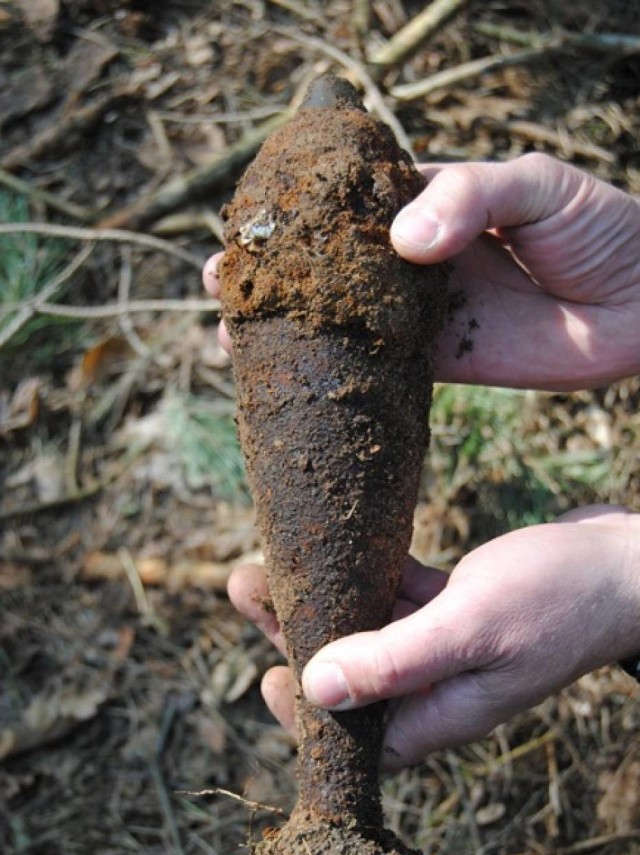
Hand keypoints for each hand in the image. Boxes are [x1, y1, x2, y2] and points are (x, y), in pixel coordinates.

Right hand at [204, 152, 639, 389]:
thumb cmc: (600, 226)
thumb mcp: (538, 185)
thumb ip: (471, 196)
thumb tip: (404, 241)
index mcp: (428, 205)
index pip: (345, 206)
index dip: (293, 216)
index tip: (245, 224)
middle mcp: (413, 261)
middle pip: (327, 267)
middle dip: (273, 278)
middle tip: (220, 288)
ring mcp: (423, 315)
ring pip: (342, 322)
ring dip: (290, 332)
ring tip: (233, 341)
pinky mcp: (441, 364)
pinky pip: (381, 371)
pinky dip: (340, 378)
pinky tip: (298, 386)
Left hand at [228, 507, 639, 767]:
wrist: (625, 566)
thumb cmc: (562, 599)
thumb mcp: (474, 628)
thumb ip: (397, 661)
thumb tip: (317, 691)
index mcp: (441, 711)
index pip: (356, 738)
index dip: (305, 717)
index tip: (267, 675)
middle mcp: (437, 685)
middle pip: (349, 672)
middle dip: (294, 633)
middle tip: (248, 585)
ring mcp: (447, 645)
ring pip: (366, 628)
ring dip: (322, 598)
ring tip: (271, 559)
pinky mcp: (457, 606)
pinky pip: (399, 597)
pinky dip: (370, 577)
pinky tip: (342, 549)